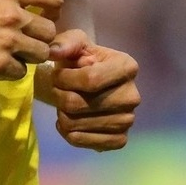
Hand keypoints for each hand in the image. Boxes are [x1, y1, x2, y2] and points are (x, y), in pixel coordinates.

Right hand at [0, 0, 63, 81]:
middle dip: (38, 37)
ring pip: (40, 54)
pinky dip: (10, 70)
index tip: (43, 15)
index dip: (53, 9)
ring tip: (8, 52)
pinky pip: (21, 71)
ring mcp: (7, 40)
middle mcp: (12, 13)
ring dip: (27, 56)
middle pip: (49, 31)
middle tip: (21, 39)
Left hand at [37, 28, 139, 150]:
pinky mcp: (120, 139)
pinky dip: (68, 132)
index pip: (90, 80)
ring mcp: (128, 120)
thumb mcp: (75, 42)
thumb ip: (64, 43)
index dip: (64, 79)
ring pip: (76, 124)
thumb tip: (53, 52)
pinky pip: (84, 142)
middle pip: (79, 104)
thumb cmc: (82, 59)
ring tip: (62, 102)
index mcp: (126, 67)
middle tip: (56, 89)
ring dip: (60, 113)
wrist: (89, 82)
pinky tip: (68, 120)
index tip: (56, 74)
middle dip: (58, 96)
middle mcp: (132, 96)